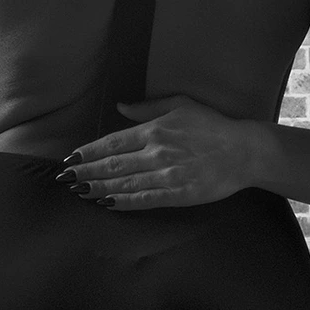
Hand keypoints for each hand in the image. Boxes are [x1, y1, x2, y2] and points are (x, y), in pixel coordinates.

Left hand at [56, 97, 272, 209]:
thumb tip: (120, 106)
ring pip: (123, 183)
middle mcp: (156, 152)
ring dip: (97, 188)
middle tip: (65, 180)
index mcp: (154, 129)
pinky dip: (122, 202)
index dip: (88, 152)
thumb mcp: (181, 105)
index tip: (71, 159)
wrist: (244, 151)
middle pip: (111, 165)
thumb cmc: (213, 125)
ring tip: (79, 192)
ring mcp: (166, 174)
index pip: (112, 142)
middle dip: (85, 172)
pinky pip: (143, 199)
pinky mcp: (177, 193)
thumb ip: (148, 108)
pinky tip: (106, 203)